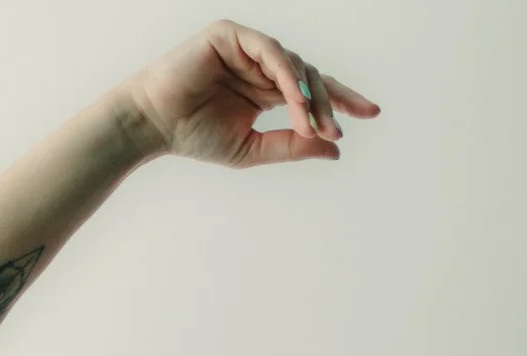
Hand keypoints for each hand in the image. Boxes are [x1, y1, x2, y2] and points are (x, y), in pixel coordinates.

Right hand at [122, 19, 378, 169]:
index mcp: (266, 90)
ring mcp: (248, 47)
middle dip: (329, 103)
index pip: (313, 90)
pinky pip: (271, 52)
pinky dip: (287, 78)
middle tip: (337, 132)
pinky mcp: (232, 35)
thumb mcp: (252, 149)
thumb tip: (335, 149)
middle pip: (311, 76)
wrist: (154, 124)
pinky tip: (296, 103)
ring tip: (314, 126)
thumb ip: (292, 146)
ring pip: (294, 65)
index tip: (371, 114)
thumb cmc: (195, 137)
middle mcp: (261, 65)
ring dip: (309, 97)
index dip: (343, 100)